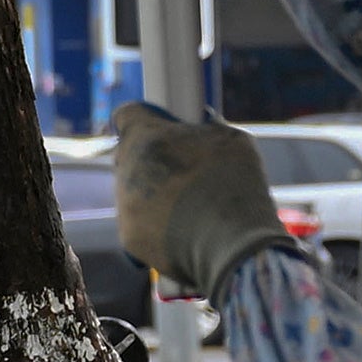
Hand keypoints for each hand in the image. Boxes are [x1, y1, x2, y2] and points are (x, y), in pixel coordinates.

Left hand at [109, 99, 291, 294]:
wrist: (234, 247)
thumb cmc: (236, 187)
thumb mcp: (232, 140)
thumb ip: (208, 128)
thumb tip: (205, 123)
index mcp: (146, 136)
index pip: (126, 114)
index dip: (145, 119)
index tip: (161, 127)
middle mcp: (126, 168)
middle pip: (130, 155)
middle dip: (152, 159)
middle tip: (185, 170)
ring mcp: (124, 205)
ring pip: (132, 191)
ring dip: (154, 193)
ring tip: (192, 205)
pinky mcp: (128, 238)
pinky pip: (138, 225)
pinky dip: (156, 226)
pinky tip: (185, 229)